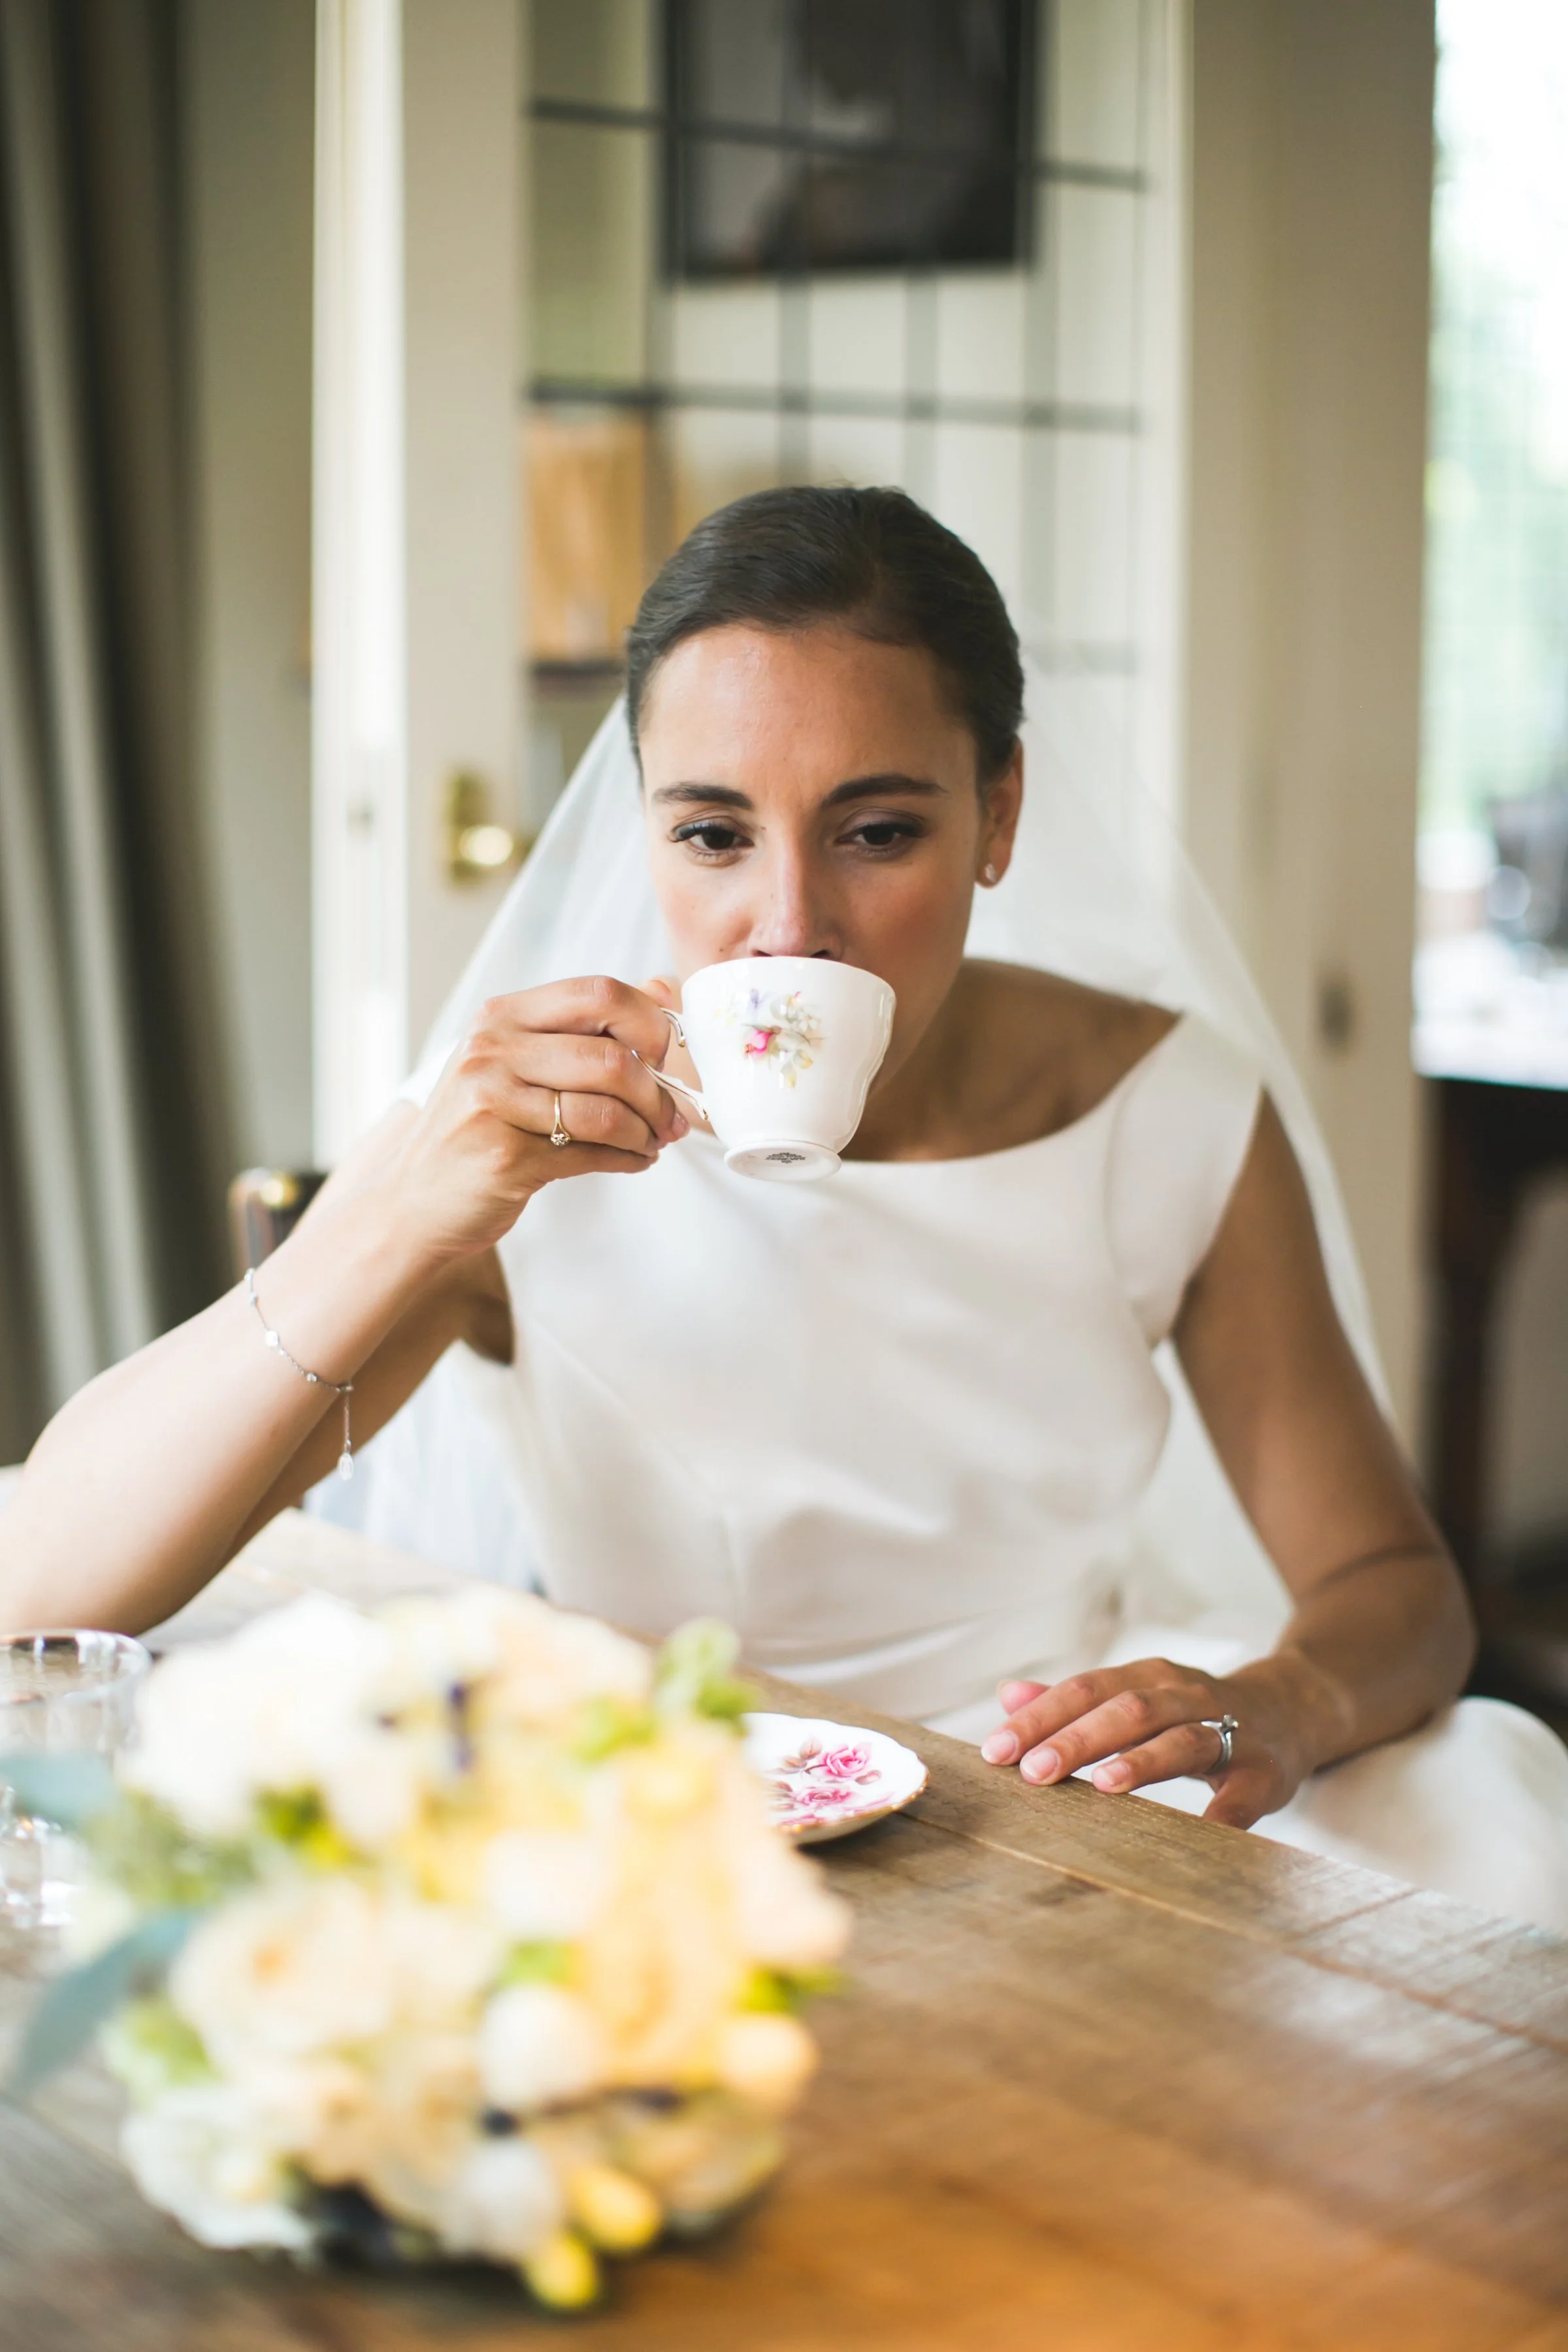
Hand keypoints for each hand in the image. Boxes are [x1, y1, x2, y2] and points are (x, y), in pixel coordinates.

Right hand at [385, 976, 689, 1262]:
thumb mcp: (515, 1061)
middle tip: (673, 1117)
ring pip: (605, 1112)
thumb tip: (663, 987)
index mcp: (501, 1017)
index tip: (663, 1056)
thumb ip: (585, 1025)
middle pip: (610, 1057)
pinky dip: (628, 1159)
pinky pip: (591, 1155)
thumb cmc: (477, 1125)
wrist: (414, 1199)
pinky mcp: (504, 1158)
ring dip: (646, 1132)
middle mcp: (491, 1052)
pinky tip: (636, 1160)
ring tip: (655, 1141)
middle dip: (657, 1093)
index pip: (598, 993)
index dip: (649, 1023)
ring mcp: (493, 1105)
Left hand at [979, 1657, 1305, 1828]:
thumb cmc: (1195, 1713)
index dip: (1041, 1717)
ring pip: (1182, 1738)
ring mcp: (1229, 1731)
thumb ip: (1075, 1701)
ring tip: (1102, 1784)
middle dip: (1077, 1738)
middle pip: (1127, 1709)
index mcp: (1147, 1677)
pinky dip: (1218, 1814)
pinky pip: (1240, 1793)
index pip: (1086, 1690)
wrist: (1292, 1710)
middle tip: (1033, 1771)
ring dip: (1142, 1760)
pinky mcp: (1263, 1771)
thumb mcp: (1138, 1695)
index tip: (997, 1750)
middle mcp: (1186, 1695)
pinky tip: (1195, 1835)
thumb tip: (1008, 1695)